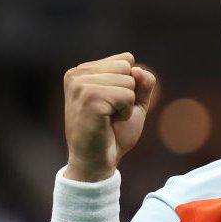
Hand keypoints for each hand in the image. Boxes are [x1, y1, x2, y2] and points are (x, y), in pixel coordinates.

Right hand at [63, 52, 155, 181]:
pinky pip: (127, 96)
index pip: (126, 60)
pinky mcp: (89, 98)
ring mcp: (81, 85)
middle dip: (129, 94)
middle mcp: (77, 74)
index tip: (113, 104)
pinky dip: (125, 112)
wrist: (98, 161)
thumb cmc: (114, 133)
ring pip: (129, 81)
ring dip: (127, 105)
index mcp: (83, 71)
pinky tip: (109, 122)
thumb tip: (138, 70)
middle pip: (128, 68)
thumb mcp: (134, 103)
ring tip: (109, 118)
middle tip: (111, 113)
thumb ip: (142, 83)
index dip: (130, 85)